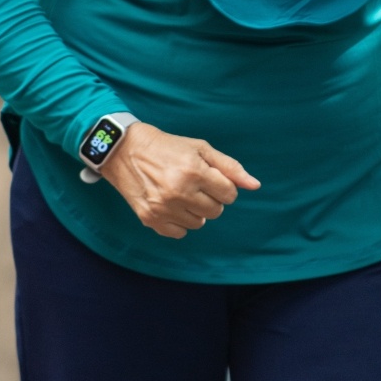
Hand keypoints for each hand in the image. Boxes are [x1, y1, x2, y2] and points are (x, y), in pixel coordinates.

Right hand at [100, 122, 260, 238]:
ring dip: (195, 210)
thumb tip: (255, 185)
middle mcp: (179, 191)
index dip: (223, 186)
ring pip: (199, 223)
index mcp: (194, 171)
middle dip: (211, 198)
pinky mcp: (150, 219)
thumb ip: (230, 167)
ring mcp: (163, 208)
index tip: (211, 179)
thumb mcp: (200, 148)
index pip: (229, 195)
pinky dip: (179, 221)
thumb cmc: (168, 147)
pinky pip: (179, 233)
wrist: (125, 150)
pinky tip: (171, 204)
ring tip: (182, 193)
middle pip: (216, 211)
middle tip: (196, 184)